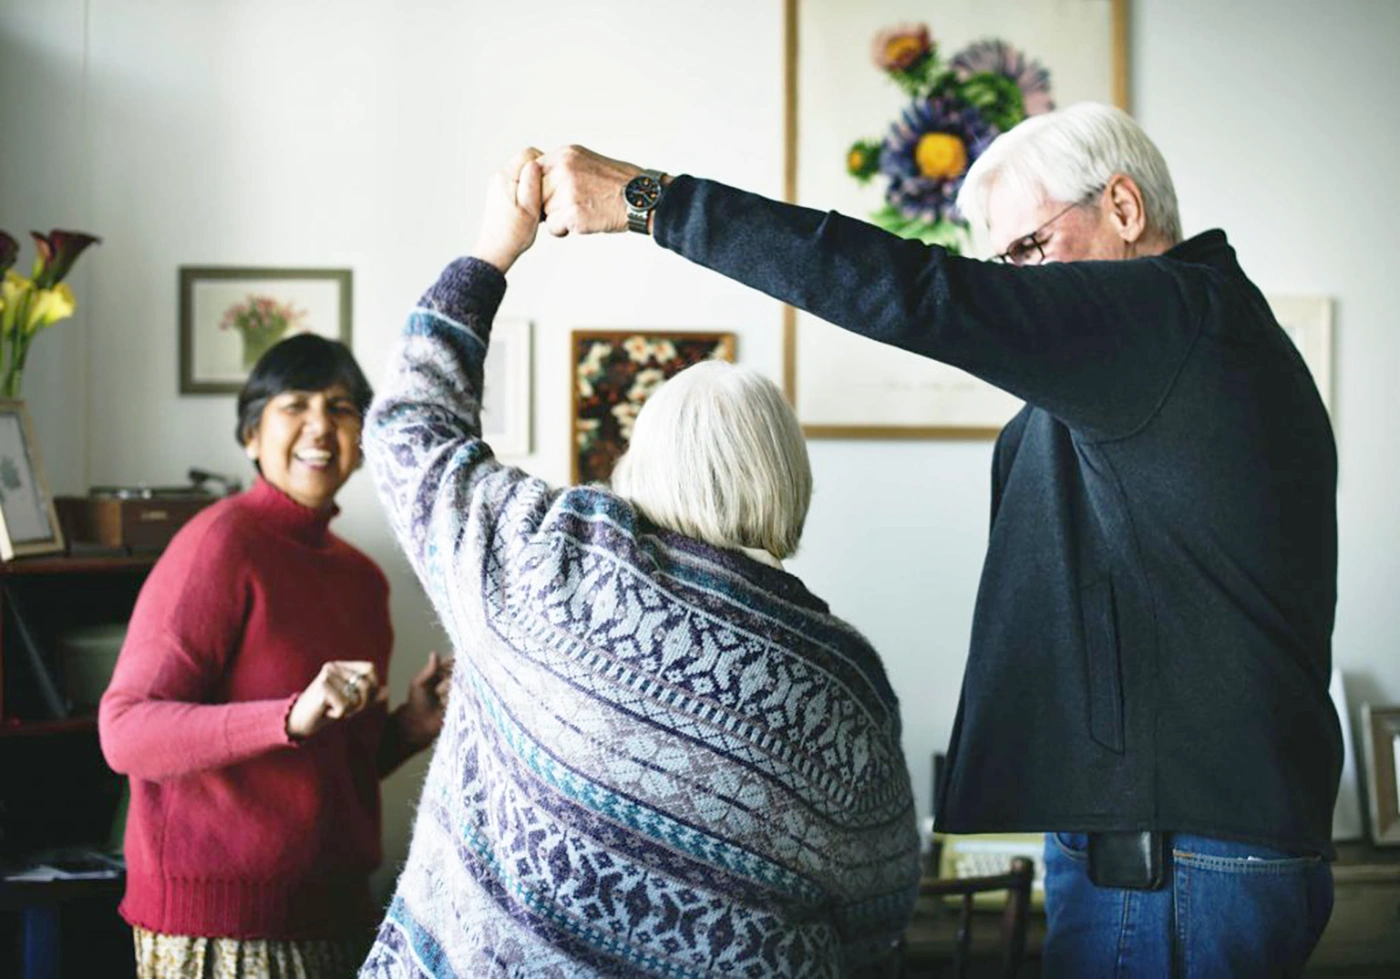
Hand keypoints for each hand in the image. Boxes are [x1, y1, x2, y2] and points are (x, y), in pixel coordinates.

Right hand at [287, 660, 382, 739]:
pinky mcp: (322, 688)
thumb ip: (369, 696)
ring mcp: (326, 676)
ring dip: (349, 710)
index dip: (372, 686)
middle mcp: (333, 667)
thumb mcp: (351, 703)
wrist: (299, 722)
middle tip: (346, 709)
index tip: (360, 699)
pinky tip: (325, 711)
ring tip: (333, 709)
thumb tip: (387, 690)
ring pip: (356, 697)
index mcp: (341, 666)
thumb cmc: (325, 710)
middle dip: (361, 703)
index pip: (370, 669)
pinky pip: (345, 706)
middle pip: (366, 684)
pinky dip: (338, 714)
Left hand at [395, 651, 452, 749]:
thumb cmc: (416, 701)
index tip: (455, 660)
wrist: (419, 723)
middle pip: (456, 673)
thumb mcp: (419, 683)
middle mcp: (451, 680)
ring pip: (459, 685)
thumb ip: (429, 670)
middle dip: (447, 682)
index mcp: (440, 673)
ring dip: (447, 693)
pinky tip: (443, 706)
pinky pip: (461, 697)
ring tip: (439, 702)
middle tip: (437, 691)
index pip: (451, 662)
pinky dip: (451, 701)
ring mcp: (457, 691)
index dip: (453, 660)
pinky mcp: (460, 702)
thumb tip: (435, 652)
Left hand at [472, 148, 543, 273]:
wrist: (496, 250)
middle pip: (526, 162)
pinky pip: (518, 183)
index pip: (529, 154)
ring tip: (537, 205)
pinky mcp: (499, 192)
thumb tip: (535, 163)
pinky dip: (527, 192)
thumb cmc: (513, 234)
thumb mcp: (529, 208)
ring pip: (523, 173)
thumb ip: (532, 183)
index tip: (551, 182)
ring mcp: (498, 184)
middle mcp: (499, 177)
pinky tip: (530, 208)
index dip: (544, 164)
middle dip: (539, 176)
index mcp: (506, 177)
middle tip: (545, 196)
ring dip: (534, 185)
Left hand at [539, 145, 644, 236]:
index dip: (539, 187)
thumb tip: (539, 178)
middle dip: (547, 203)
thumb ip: (563, 166)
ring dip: (556, 217)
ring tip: (579, 213)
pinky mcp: (574, 213)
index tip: (548, 194)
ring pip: (544, 211)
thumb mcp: (588, 161)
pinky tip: (581, 222)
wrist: (642, 198)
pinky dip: (564, 230)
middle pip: (537, 193)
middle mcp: (564, 169)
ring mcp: (568, 191)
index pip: (533, 171)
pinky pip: (553, 227)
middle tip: (568, 206)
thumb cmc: (619, 184)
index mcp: (566, 154)